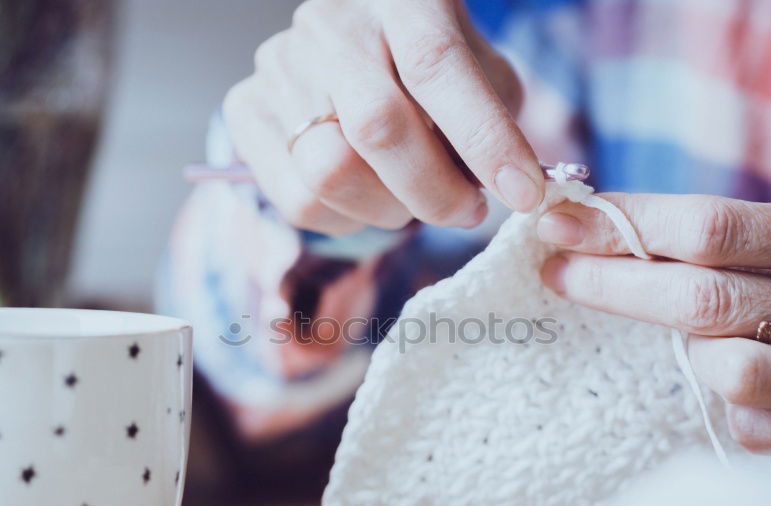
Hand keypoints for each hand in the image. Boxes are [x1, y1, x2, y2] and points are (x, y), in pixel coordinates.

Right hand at [223, 0, 543, 235]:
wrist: (349, 46)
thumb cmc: (428, 65)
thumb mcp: (478, 71)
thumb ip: (494, 117)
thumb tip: (512, 187)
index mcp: (401, 0)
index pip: (438, 66)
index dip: (485, 138)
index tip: (524, 192)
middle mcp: (331, 26)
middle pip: (378, 127)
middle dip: (434, 192)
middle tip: (466, 211)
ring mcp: (280, 66)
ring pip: (331, 174)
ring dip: (388, 210)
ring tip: (411, 199)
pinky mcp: (247, 109)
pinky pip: (298, 200)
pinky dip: (345, 220)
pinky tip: (366, 198)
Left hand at [537, 195, 770, 477]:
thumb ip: (753, 242)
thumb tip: (619, 229)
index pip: (714, 226)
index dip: (629, 223)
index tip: (563, 219)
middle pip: (703, 296)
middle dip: (613, 283)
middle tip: (558, 271)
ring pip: (726, 368)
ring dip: (693, 355)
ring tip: (707, 344)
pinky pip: (753, 427)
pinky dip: (735, 409)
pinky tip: (755, 394)